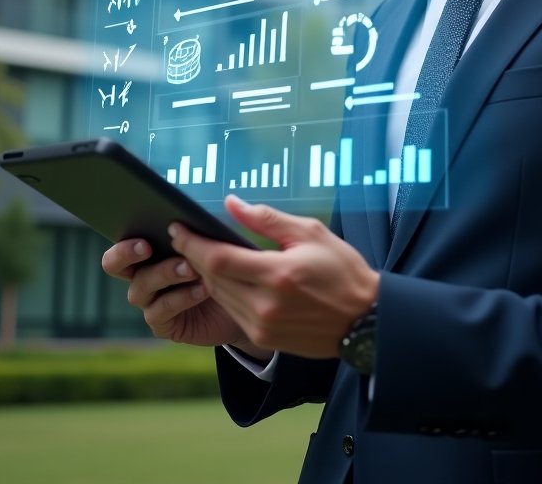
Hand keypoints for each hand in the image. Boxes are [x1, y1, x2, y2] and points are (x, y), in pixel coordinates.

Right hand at [100, 238, 253, 350]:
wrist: (244, 302)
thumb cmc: (224, 264)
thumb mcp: (215, 241)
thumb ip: (199, 227)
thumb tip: (190, 213)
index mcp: (151, 250)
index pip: (121, 240)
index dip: (124, 240)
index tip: (144, 237)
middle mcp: (143, 274)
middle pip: (113, 264)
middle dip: (126, 253)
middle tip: (147, 247)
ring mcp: (150, 300)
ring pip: (140, 287)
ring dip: (165, 273)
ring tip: (193, 268)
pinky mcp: (163, 323)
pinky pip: (159, 310)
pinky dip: (181, 297)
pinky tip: (202, 289)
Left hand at [168, 195, 379, 359]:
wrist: (364, 319)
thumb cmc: (342, 270)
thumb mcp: (310, 233)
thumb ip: (266, 219)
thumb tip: (231, 203)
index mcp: (277, 274)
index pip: (218, 259)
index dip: (192, 243)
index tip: (177, 228)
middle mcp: (265, 304)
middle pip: (212, 278)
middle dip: (194, 256)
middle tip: (185, 237)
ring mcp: (263, 326)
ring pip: (218, 296)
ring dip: (206, 274)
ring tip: (202, 254)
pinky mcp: (264, 338)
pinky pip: (232, 311)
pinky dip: (223, 292)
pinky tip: (225, 277)